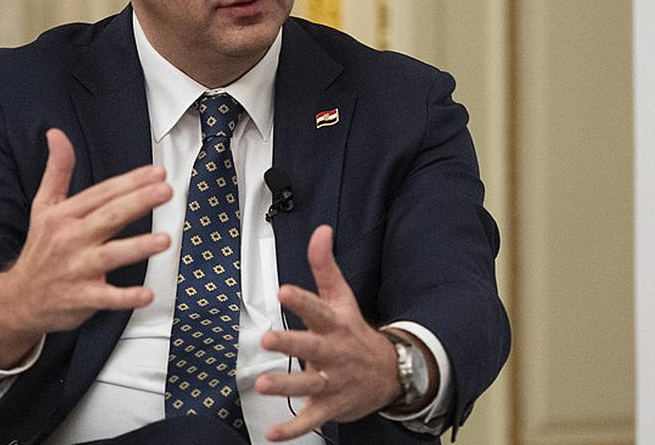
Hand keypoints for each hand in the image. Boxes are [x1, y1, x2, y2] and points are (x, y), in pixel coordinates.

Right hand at [0, 128, 171, 367]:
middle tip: (166, 191)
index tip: (157, 173)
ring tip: (165, 239)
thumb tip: (56, 133)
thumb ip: (57, 170)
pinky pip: (106, 298)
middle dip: (138, 202)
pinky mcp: (81, 298)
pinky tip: (147, 294)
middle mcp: (71, 239)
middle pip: (109, 217)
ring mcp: (76, 269)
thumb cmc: (41, 247)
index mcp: (64, 215)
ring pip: (110, 255)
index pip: (102, 193)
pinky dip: (125, 297)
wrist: (20, 298)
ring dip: (137, 247)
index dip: (130, 182)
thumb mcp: (44, 206)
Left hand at [256, 225, 401, 440]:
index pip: (317, 308)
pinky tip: (274, 435)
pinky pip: (311, 419)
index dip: (301, 300)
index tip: (284, 291)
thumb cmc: (355, 332)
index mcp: (334, 324)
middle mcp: (333, 352)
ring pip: (309, 384)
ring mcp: (333, 381)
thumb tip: (321, 230)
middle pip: (312, 347)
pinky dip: (293, 430)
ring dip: (287, 386)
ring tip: (264, 385)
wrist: (390, 374)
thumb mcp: (342, 296)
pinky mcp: (330, 406)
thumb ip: (325, 264)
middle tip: (269, 339)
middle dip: (292, 344)